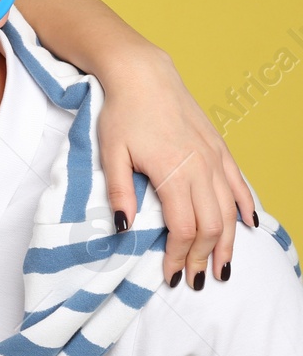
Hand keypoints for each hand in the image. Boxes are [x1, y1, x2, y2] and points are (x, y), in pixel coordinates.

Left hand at [96, 47, 254, 288]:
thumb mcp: (109, 153)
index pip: (182, 229)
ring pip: (228, 211)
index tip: (169, 277)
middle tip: (195, 282)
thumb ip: (119, 192)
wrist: (143, 74)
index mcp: (172, 173)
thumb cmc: (121, 112)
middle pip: (210, 227)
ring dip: (227, 243)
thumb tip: (124, 228)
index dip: (177, 257)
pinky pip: (238, 184)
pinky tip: (247, 226)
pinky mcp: (219, 148)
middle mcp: (200, 169)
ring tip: (222, 268)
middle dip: (202, 258)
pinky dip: (244, 208)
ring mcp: (214, 158)